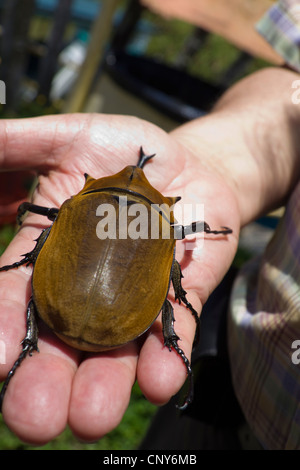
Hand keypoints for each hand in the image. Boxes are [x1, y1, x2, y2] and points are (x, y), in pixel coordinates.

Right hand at [0, 113, 238, 444]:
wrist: (191, 164)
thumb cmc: (125, 151)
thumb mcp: (70, 138)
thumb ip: (20, 146)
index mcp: (53, 255)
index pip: (19, 298)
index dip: (5, 329)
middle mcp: (89, 288)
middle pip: (61, 340)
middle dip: (46, 381)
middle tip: (33, 421)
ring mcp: (136, 296)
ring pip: (115, 349)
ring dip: (104, 383)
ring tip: (92, 417)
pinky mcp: (181, 295)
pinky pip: (174, 329)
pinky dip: (167, 355)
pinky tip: (160, 379)